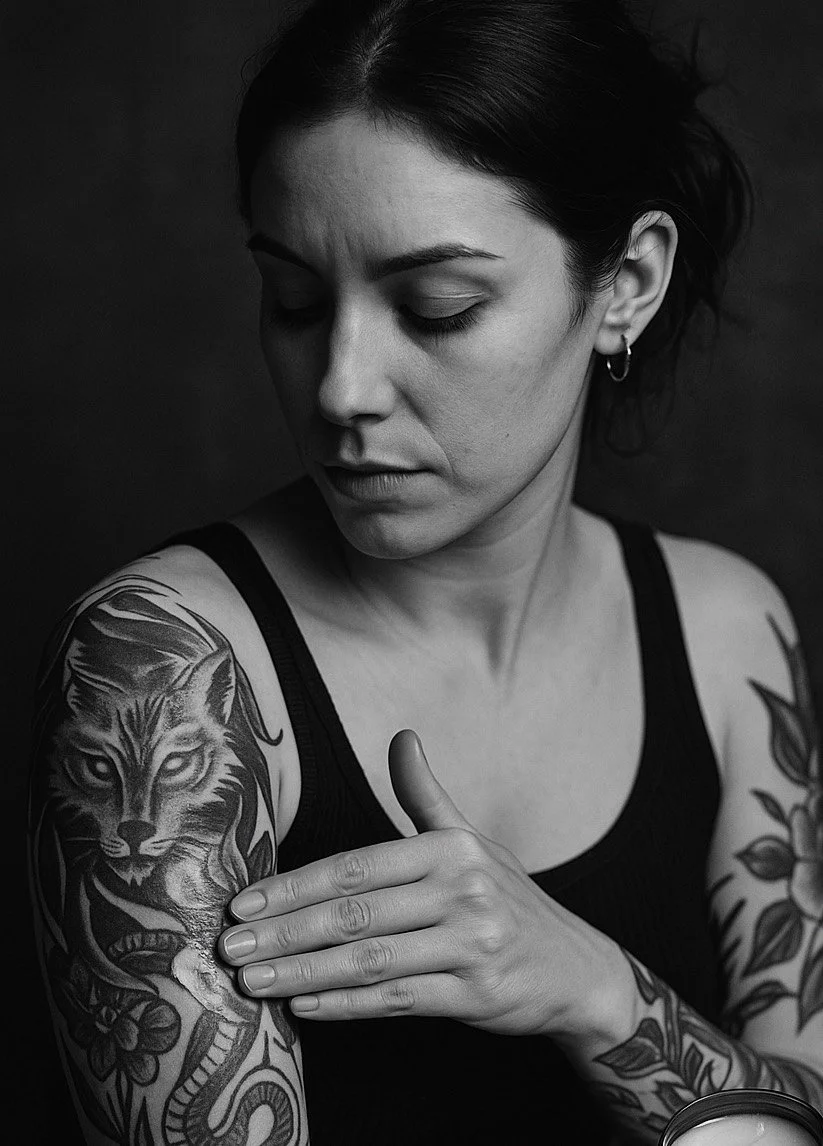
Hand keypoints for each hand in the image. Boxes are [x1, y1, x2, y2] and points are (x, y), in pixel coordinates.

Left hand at [217, 729, 618, 1037]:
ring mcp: (472, 944)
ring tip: (250, 981)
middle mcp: (464, 891)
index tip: (244, 903)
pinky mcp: (477, 994)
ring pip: (370, 959)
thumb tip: (401, 735)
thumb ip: (426, 794)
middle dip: (285, 931)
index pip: (357, 867)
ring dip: (302, 972)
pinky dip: (346, 1005)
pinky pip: (398, 1000)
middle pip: (356, 913)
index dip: (295, 886)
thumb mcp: (472, 841)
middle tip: (229, 947)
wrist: (576, 967)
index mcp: (452, 848)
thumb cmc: (509, 898)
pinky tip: (302, 1006)